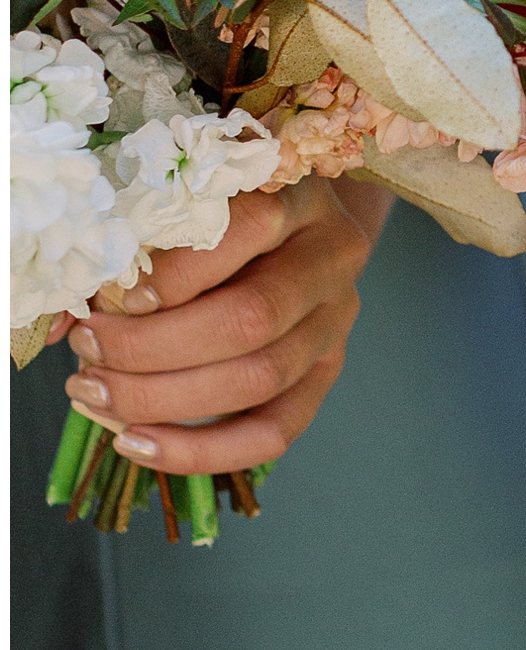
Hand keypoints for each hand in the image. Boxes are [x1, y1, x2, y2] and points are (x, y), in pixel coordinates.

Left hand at [54, 180, 385, 476]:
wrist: (302, 225)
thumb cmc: (231, 211)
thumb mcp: (195, 204)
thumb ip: (139, 245)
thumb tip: (65, 321)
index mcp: (301, 198)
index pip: (250, 230)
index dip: (179, 272)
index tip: (117, 297)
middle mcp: (331, 259)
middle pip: (251, 319)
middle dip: (153, 349)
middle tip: (88, 353)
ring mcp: (336, 321)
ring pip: (260, 378)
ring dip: (164, 399)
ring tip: (96, 395)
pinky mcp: (327, 372)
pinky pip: (274, 431)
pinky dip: (201, 451)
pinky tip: (138, 445)